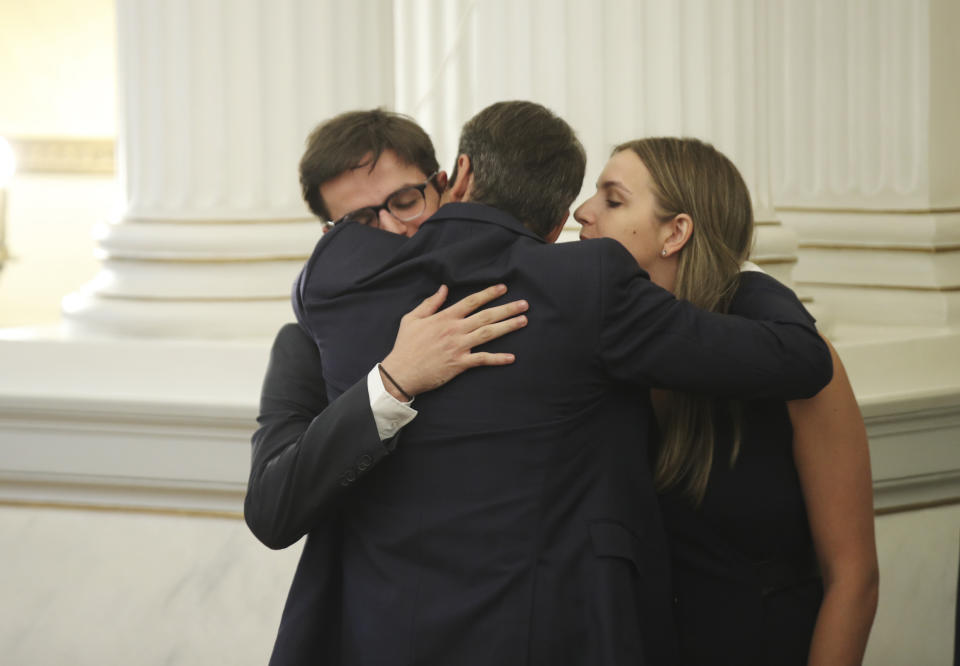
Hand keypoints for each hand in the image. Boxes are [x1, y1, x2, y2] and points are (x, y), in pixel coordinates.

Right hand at [379, 284, 527, 397]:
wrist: (401, 372)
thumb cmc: (406, 345)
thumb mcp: (412, 318)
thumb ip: (430, 303)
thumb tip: (444, 289)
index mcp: (444, 317)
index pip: (471, 301)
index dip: (488, 293)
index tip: (503, 288)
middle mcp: (454, 330)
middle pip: (486, 316)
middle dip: (507, 308)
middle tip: (524, 304)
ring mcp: (458, 346)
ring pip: (488, 333)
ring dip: (508, 327)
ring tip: (524, 321)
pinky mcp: (459, 364)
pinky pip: (482, 360)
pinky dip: (497, 359)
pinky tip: (511, 357)